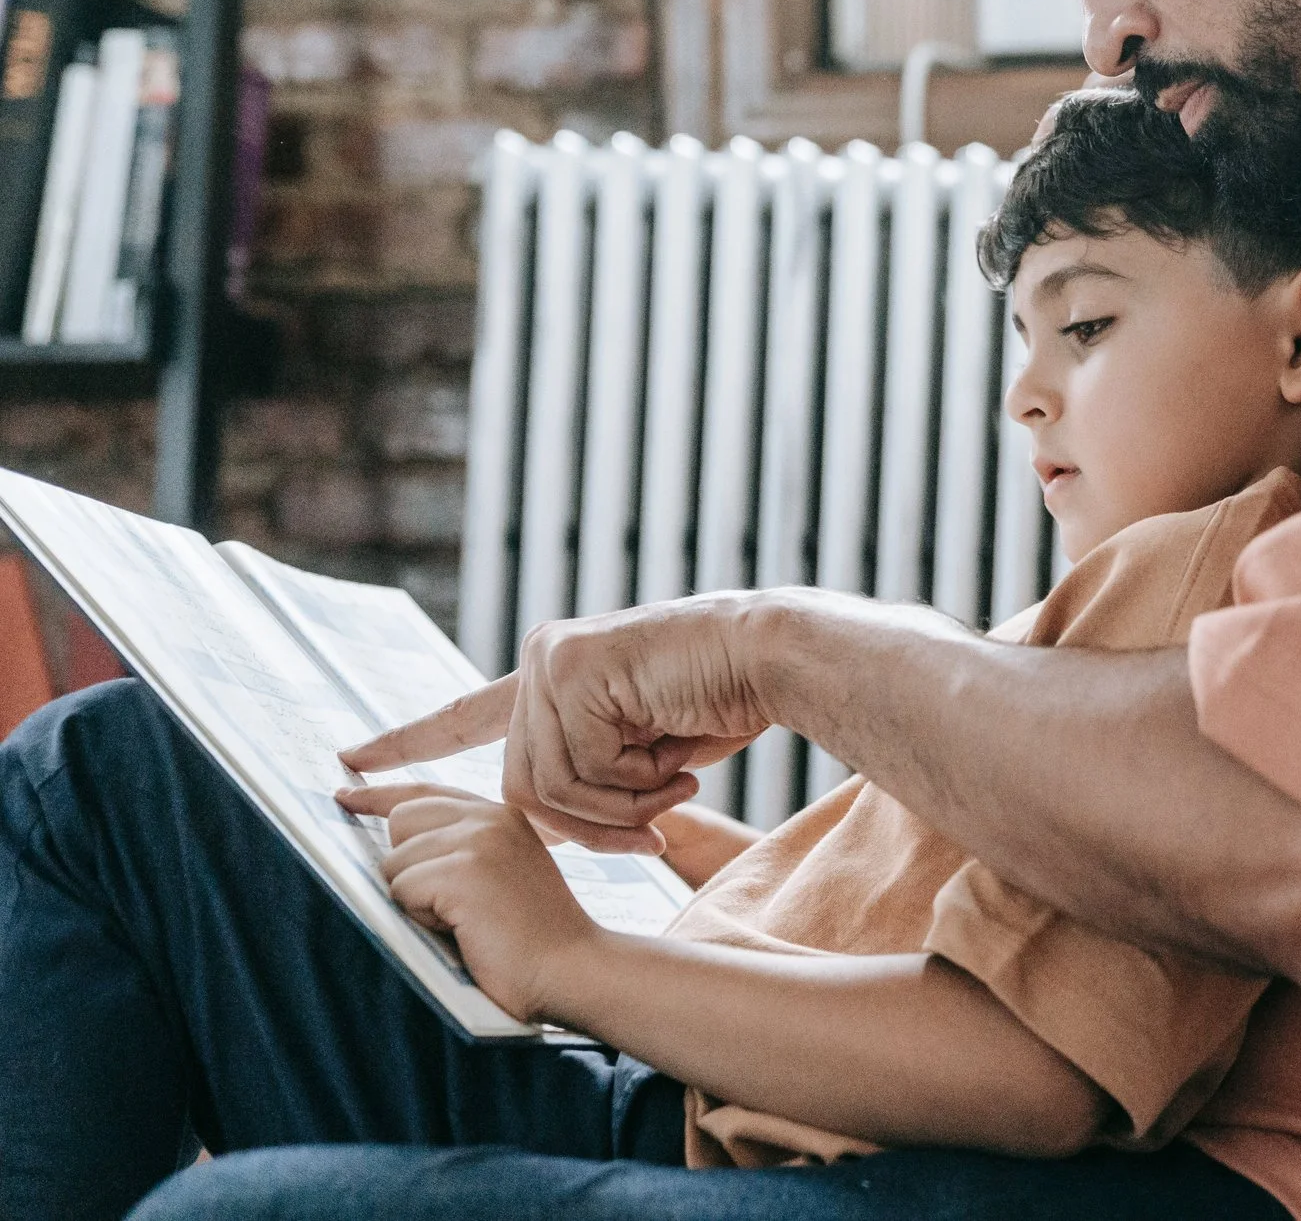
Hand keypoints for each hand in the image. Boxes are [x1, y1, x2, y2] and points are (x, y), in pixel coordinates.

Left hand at [338, 782, 601, 1023]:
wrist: (571, 968)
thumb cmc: (531, 937)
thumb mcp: (500, 874)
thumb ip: (460, 850)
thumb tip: (390, 849)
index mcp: (501, 814)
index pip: (426, 791)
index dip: (379, 793)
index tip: (346, 795)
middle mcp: (490, 816)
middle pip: (401, 820)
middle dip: (407, 867)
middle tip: (450, 904)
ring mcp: (479, 840)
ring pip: (395, 861)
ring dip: (415, 900)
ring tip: (463, 920)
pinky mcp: (464, 871)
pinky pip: (401, 889)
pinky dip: (420, 918)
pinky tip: (462, 929)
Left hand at [339, 593, 779, 854]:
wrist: (768, 657)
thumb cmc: (725, 698)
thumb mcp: (644, 748)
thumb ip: (590, 769)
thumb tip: (547, 823)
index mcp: (556, 673)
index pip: (468, 714)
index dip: (409, 741)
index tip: (350, 760)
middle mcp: (543, 661)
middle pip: (522, 785)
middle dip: (589, 822)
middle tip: (655, 826)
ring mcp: (552, 661)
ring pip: (545, 787)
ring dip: (617, 807)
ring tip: (674, 787)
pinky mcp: (571, 669)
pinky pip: (577, 771)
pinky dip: (631, 787)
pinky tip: (673, 765)